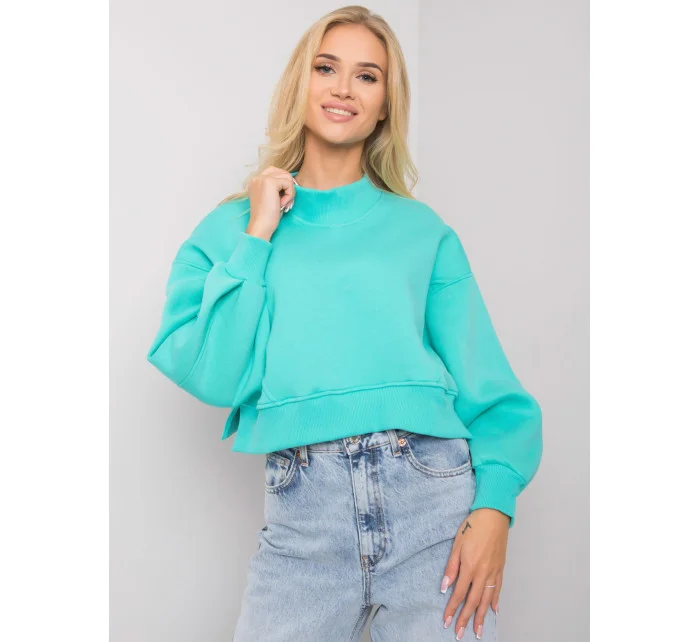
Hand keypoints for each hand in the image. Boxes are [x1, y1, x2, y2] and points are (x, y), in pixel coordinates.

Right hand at [246, 166, 296, 240]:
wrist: (261, 225)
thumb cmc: (267, 216)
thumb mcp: (271, 198)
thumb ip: (276, 187)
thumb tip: (291, 181)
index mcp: (255, 181)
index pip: (274, 171)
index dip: (283, 183)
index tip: (283, 198)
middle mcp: (257, 177)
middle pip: (282, 172)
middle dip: (288, 186)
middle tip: (286, 202)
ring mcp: (262, 178)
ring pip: (287, 177)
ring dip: (290, 192)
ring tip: (284, 204)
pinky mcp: (270, 182)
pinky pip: (288, 183)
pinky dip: (290, 195)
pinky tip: (282, 204)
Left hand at [441, 508, 508, 639]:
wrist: (494, 514)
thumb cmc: (473, 526)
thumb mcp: (457, 544)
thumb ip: (451, 567)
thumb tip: (445, 586)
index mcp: (470, 567)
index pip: (459, 594)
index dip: (452, 609)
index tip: (447, 621)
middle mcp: (483, 573)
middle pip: (473, 601)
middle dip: (466, 619)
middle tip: (461, 634)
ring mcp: (494, 571)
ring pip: (487, 599)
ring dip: (481, 616)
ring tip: (478, 630)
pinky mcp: (501, 567)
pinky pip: (498, 588)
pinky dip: (495, 600)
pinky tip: (493, 610)